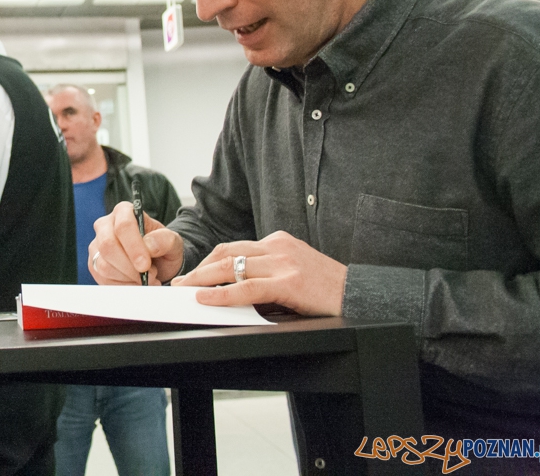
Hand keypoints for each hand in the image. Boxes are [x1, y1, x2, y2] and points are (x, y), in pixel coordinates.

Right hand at [87, 201, 183, 285]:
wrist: (156, 263)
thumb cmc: (162, 248)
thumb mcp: (172, 242)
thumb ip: (165, 240)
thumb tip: (149, 245)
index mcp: (124, 212)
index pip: (123, 226)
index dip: (133, 247)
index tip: (145, 265)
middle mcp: (105, 225)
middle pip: (108, 246)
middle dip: (129, 266)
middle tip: (149, 275)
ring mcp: (97, 245)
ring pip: (104, 265)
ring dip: (128, 277)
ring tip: (145, 278)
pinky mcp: (94, 264)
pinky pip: (102, 278)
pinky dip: (122, 285)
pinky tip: (135, 282)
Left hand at [171, 230, 346, 315]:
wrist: (361, 296)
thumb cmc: (328, 290)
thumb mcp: (294, 273)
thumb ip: (267, 275)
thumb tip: (235, 290)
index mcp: (278, 241)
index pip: (234, 248)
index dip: (209, 261)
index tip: (193, 273)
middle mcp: (278, 246)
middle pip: (226, 253)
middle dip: (199, 268)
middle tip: (179, 282)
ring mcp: (283, 262)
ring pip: (230, 267)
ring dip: (202, 279)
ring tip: (184, 290)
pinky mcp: (288, 282)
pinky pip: (246, 288)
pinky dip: (221, 293)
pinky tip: (205, 298)